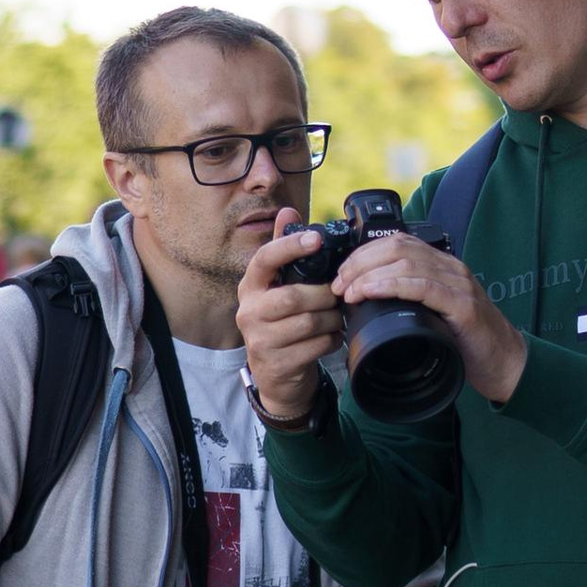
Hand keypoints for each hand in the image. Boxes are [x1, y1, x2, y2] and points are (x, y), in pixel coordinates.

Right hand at [236, 214, 342, 425]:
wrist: (277, 376)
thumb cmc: (281, 324)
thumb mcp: (278, 287)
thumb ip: (284, 250)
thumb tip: (288, 210)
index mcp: (251, 287)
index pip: (265, 260)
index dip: (290, 247)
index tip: (316, 239)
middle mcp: (249, 312)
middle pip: (293, 296)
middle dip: (323, 296)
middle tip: (337, 296)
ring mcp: (260, 340)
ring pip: (308, 323)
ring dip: (330, 319)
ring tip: (336, 317)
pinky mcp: (276, 364)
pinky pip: (314, 346)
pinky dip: (331, 340)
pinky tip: (332, 337)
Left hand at [329, 231, 524, 407]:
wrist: (505, 363)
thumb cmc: (467, 343)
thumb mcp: (433, 315)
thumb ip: (410, 301)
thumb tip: (369, 302)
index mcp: (441, 266)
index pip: (396, 243)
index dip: (363, 254)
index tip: (342, 275)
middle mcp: (450, 268)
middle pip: (396, 247)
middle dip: (360, 263)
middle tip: (339, 285)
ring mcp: (458, 284)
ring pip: (406, 262)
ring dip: (369, 275)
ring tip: (348, 292)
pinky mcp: (462, 304)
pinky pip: (422, 285)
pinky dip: (392, 285)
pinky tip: (372, 292)